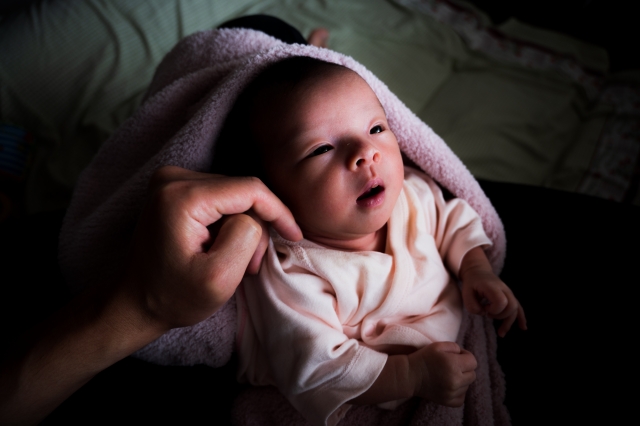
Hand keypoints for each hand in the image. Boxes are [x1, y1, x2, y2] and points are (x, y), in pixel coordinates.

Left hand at [123, 165, 301, 330]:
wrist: (133, 302)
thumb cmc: (173, 297)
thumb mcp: (218, 278)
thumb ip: (245, 237)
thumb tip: (256, 215)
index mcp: (181, 196)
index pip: (250, 189)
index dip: (279, 211)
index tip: (295, 237)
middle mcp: (173, 178)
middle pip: (242, 191)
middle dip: (257, 227)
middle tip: (252, 265)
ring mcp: (170, 180)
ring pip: (235, 195)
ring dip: (244, 227)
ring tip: (237, 262)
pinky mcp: (174, 188)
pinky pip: (221, 198)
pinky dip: (230, 223)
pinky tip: (223, 248)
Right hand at [409, 342, 476, 405]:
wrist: (410, 375)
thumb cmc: (424, 358)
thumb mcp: (438, 345)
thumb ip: (455, 347)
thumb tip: (463, 355)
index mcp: (454, 365)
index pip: (473, 361)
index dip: (466, 356)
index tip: (457, 356)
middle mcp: (455, 380)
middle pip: (472, 375)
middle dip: (465, 368)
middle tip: (452, 365)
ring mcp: (452, 393)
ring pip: (467, 386)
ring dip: (461, 380)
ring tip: (448, 375)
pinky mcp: (448, 402)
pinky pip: (462, 398)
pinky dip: (458, 392)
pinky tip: (449, 385)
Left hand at [459, 248, 526, 336]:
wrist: (478, 272)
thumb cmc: (471, 283)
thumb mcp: (466, 293)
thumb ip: (472, 306)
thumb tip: (484, 314)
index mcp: (493, 287)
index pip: (501, 302)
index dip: (494, 310)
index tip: (484, 309)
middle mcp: (504, 289)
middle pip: (512, 306)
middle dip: (501, 316)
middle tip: (488, 316)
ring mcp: (508, 293)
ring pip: (516, 309)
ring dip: (509, 322)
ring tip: (501, 334)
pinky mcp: (509, 296)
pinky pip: (518, 307)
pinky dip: (521, 318)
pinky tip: (523, 328)